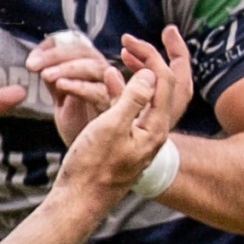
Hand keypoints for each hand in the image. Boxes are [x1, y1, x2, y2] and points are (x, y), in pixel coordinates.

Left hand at [27, 29, 119, 146]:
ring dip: (67, 68)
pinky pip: (99, 91)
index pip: (75, 48)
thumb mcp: (61, 98)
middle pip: (85, 53)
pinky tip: (60, 86)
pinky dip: (79, 86)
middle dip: (57, 56)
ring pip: (93, 68)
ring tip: (45, 75)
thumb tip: (35, 60)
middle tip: (33, 65)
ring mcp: (111, 89)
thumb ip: (53, 80)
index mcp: (90, 68)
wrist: (89, 154)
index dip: (53, 50)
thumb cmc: (78, 125)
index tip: (31, 59)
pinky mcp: (113, 107)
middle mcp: (104, 74)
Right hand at [54, 26, 191, 205]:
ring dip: (135, 74)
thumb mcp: (111, 127)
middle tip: (131, 44)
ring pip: (146, 98)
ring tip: (122, 57)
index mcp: (155, 127)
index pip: (164, 82)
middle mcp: (153, 132)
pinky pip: (131, 110)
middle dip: (149, 62)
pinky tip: (109, 84)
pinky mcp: (126, 144)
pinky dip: (123, 92)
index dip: (150, 57)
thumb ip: (132, 98)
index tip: (131, 42)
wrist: (79, 201)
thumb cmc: (92, 166)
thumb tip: (150, 72)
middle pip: (161, 88)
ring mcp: (140, 139)